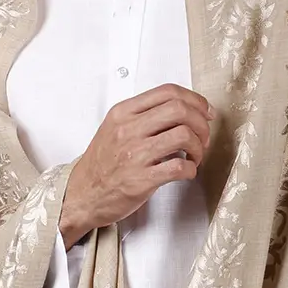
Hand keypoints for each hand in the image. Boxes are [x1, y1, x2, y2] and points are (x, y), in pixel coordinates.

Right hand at [60, 84, 211, 246]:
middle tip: (203, 137)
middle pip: (180, 110)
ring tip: (195, 156)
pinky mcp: (141, 180)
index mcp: (123, 113)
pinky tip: (186, 172)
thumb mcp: (114, 128)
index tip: (205, 112)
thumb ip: (142, 116)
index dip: (194, 100)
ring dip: (199, 147)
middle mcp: (128, 129)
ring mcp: (134, 154)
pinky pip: (179, 167)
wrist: (82, 195)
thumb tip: (181, 110)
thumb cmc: (102, 164)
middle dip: (201, 123)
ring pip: (184, 136)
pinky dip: (191, 169)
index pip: (168, 92)